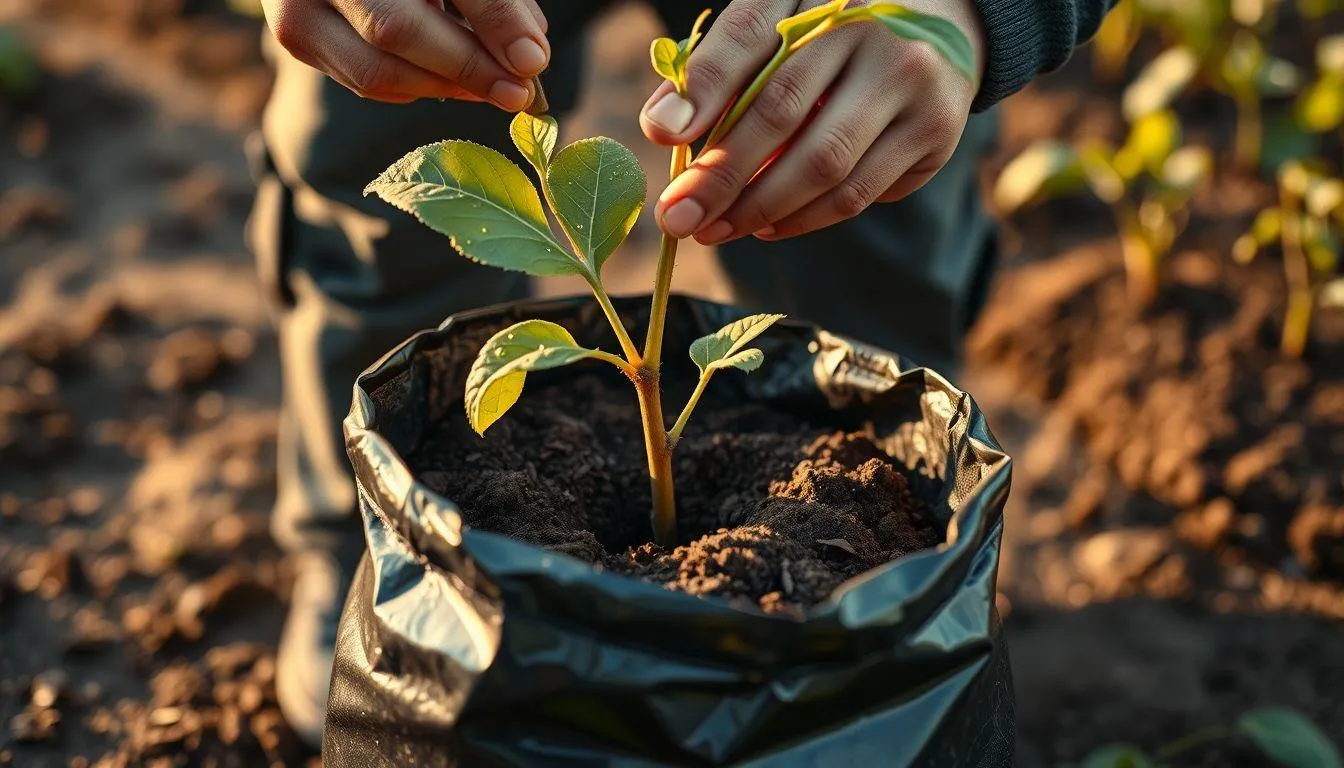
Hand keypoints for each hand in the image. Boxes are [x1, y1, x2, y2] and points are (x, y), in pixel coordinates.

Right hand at [262, 0, 549, 109]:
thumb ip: (493, 1)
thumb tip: (530, 57)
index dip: (493, 17)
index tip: (533, 60)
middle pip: (396, 28)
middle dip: (467, 67)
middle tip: (518, 94)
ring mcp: (298, 4)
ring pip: (376, 68)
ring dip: (444, 87)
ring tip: (492, 87)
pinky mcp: (296, 35)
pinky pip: (363, 80)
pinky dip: (415, 86)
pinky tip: (447, 79)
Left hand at [640, 0, 984, 243]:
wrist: (944, 20)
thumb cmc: (834, 30)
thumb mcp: (780, 23)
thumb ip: (720, 67)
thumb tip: (662, 128)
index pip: (751, 35)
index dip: (704, 88)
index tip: (661, 136)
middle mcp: (871, 27)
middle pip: (782, 110)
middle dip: (720, 174)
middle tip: (677, 216)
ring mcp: (910, 80)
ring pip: (823, 165)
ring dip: (758, 208)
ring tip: (713, 229)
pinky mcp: (935, 130)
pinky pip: (858, 193)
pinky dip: (803, 219)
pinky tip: (765, 227)